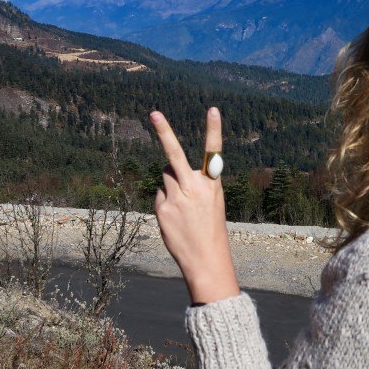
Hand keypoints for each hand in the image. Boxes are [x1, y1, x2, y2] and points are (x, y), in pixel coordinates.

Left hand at [150, 107, 239, 304]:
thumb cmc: (210, 228)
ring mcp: (175, 198)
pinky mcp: (162, 209)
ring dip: (170, 182)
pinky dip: (166, 202)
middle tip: (154, 113)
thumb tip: (168, 171)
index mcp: (212, 185)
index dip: (214, 130)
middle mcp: (193, 188)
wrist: (205, 259)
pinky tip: (175, 219)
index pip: (214, 153)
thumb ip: (192, 183)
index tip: (213, 109)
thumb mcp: (211, 202)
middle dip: (164, 132)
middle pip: (174, 155)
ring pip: (165, 175)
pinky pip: (160, 195)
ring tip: (183, 205)